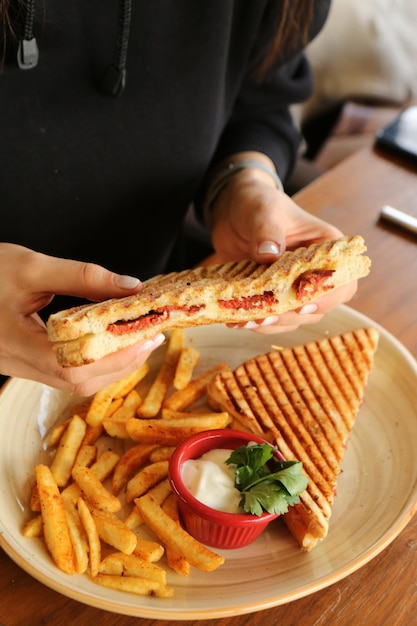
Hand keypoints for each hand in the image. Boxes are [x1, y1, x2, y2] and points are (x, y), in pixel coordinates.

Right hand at [0, 244, 164, 394]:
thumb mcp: (31, 266)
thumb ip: (82, 277)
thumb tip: (129, 287)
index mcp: (17, 344)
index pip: (75, 366)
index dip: (115, 357)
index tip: (147, 337)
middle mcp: (17, 364)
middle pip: (79, 381)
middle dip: (121, 363)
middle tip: (151, 338)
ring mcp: (20, 367)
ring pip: (73, 381)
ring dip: (110, 366)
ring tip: (137, 341)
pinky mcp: (23, 362)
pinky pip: (64, 373)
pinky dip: (93, 363)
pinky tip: (108, 344)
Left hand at [209, 159, 357, 332]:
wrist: (232, 210)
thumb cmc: (257, 202)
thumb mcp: (262, 209)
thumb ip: (266, 229)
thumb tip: (269, 252)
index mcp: (326, 248)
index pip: (342, 280)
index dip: (327, 296)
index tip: (302, 303)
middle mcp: (314, 272)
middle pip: (317, 307)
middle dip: (291, 315)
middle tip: (264, 316)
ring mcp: (292, 287)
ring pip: (293, 318)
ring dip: (271, 323)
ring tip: (246, 319)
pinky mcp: (271, 296)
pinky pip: (270, 317)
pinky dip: (256, 322)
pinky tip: (236, 319)